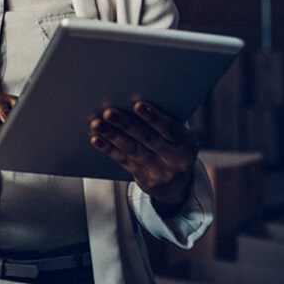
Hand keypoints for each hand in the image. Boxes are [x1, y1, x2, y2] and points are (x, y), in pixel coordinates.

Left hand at [89, 100, 198, 214]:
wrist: (178, 184)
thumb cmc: (173, 146)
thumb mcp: (178, 135)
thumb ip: (163, 120)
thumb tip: (132, 98)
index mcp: (187, 143)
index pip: (169, 128)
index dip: (153, 117)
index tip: (137, 104)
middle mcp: (177, 160)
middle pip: (148, 139)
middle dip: (126, 124)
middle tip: (109, 112)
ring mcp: (160, 173)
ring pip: (132, 150)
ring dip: (112, 135)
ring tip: (97, 123)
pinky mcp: (145, 181)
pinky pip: (123, 161)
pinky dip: (108, 149)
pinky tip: (96, 139)